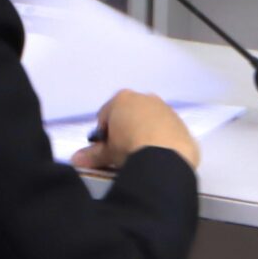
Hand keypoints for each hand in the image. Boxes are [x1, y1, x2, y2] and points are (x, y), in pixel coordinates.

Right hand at [73, 89, 199, 172]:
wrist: (167, 157)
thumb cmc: (130, 147)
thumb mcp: (108, 153)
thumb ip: (92, 154)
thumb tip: (75, 160)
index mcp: (122, 98)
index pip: (105, 115)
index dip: (103, 134)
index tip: (106, 149)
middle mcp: (145, 98)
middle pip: (129, 115)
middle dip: (125, 131)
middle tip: (123, 153)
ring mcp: (166, 110)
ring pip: (150, 122)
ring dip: (145, 135)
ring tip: (143, 157)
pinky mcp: (182, 125)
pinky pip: (167, 133)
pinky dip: (163, 142)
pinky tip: (160, 158)